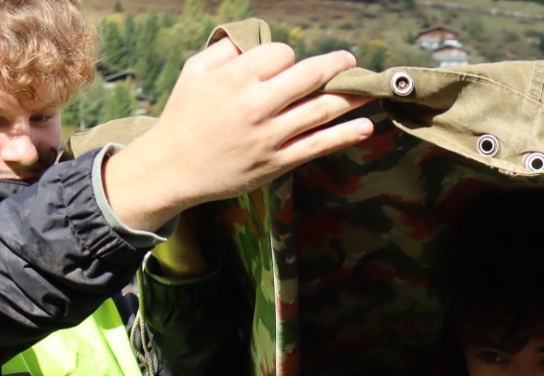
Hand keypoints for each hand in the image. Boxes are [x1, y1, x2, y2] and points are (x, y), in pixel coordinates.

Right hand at [103, 40, 372, 232]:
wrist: (173, 167)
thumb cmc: (184, 115)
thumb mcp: (195, 72)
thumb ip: (226, 51)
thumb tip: (258, 41)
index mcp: (236, 78)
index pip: (282, 55)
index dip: (288, 57)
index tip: (287, 65)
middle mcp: (256, 105)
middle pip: (310, 76)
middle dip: (336, 66)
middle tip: (350, 64)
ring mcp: (270, 136)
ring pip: (321, 110)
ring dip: (351, 97)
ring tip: (370, 89)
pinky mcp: (277, 162)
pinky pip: (317, 146)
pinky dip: (344, 135)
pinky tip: (366, 127)